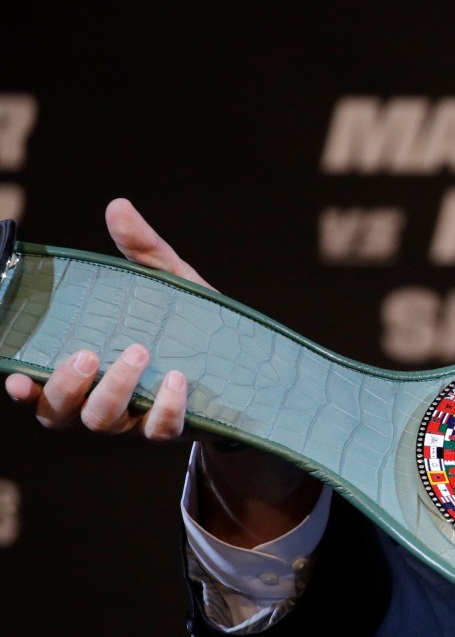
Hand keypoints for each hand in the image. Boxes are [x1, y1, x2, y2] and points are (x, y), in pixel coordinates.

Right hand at [5, 198, 320, 545]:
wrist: (248, 361)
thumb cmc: (191, 320)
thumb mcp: (169, 282)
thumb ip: (142, 250)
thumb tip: (119, 206)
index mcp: (86, 368)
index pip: (38, 388)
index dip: (22, 389)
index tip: (16, 378)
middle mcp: (101, 398)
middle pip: (59, 412)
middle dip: (66, 386)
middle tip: (87, 354)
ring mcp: (135, 416)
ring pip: (103, 420)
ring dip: (114, 389)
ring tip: (139, 352)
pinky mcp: (172, 425)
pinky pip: (159, 430)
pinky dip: (166, 408)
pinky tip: (177, 379)